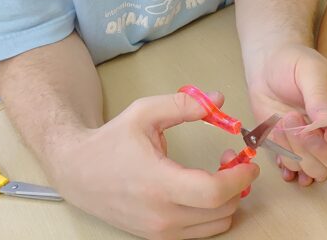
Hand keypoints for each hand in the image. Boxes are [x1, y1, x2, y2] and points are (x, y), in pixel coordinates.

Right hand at [47, 92, 256, 239]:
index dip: (239, 177)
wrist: (78, 173)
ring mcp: (159, 232)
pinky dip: (213, 212)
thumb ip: (184, 104)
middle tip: (234, 159)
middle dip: (238, 183)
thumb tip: (218, 99)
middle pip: (221, 210)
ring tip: (218, 172)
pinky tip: (204, 188)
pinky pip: (201, 231)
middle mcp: (160, 215)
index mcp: (158, 183)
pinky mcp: (158, 238)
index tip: (249, 160)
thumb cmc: (111, 142)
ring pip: (216, 224)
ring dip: (227, 199)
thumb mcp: (145, 112)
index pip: (213, 192)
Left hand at [246, 44, 326, 186]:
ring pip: (320, 171)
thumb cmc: (294, 64)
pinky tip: (278, 133)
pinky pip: (296, 170)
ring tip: (285, 120)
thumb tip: (326, 122)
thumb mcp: (309, 70)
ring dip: (299, 151)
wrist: (267, 70)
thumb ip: (319, 95)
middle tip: (304, 132)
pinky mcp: (298, 154)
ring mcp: (319, 147)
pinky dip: (285, 154)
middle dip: (326, 154)